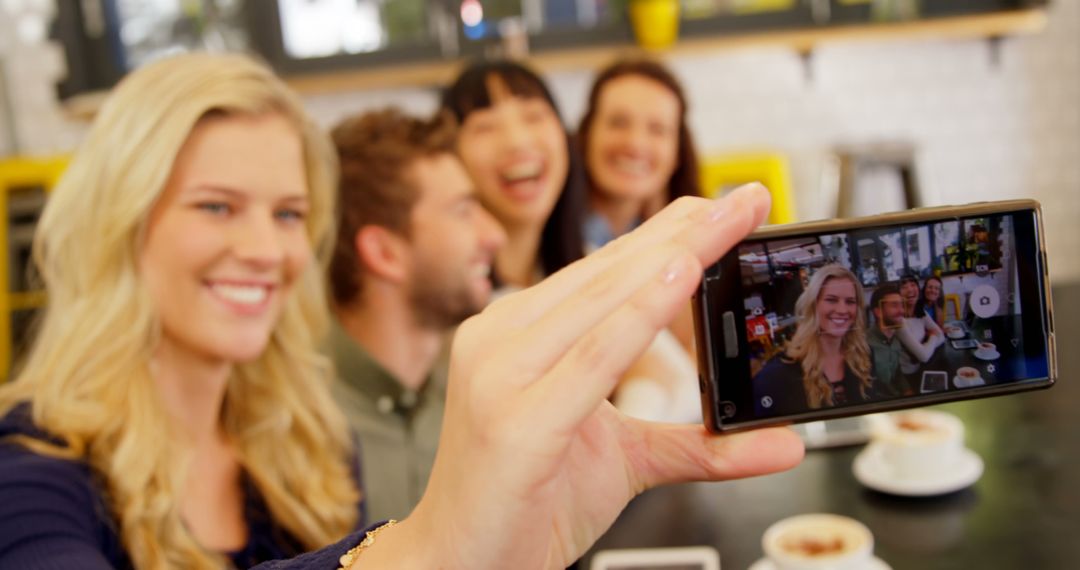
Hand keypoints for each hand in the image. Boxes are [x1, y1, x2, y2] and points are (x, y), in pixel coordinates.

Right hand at [362, 184, 804, 568]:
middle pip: (607, 273)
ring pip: (601, 301)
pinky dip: (639, 316)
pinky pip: (591, 359)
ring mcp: (499, 373)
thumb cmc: (526, 501)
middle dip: (685, 232)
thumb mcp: (623, 460)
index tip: (723, 207)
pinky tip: (680, 278)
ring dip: (674, 257)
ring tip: (728, 223)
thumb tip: (781, 442)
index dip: (667, 234)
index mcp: (517, 334)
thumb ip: (698, 443)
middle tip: (747, 199)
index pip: (602, 272)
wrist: (460, 564)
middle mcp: (500, 339)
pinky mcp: (514, 418)